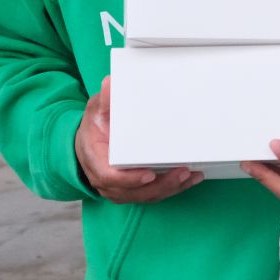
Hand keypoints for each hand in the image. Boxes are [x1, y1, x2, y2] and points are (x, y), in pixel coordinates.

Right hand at [75, 76, 202, 203]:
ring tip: (191, 176)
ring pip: (145, 196)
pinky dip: (171, 189)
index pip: (110, 177)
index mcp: (96, 161)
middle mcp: (106, 180)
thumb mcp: (96, 111)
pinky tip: (190, 180)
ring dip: (170, 189)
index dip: (130, 179)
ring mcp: (120, 188)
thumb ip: (105, 101)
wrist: (88, 142)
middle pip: (133, 192)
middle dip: (159, 186)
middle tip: (182, 173)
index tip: (150, 174)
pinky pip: (152, 194)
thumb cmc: (95, 127)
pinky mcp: (133, 190)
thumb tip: (110, 83)